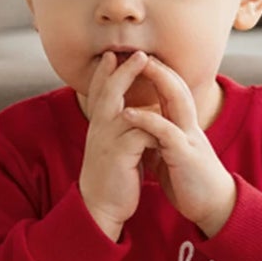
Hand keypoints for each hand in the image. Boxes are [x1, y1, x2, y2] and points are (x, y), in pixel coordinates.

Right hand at [79, 50, 158, 240]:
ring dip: (136, 86)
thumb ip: (120, 131)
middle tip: (137, 53)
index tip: (112, 55)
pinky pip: (140, 131)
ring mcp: (108, 141)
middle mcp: (99, 130)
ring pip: (123, 107)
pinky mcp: (120, 154)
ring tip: (149, 70)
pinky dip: (152, 123)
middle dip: (122, 71)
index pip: (100, 94)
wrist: (101, 207)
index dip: (105, 74)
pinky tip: (162, 119)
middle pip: (108, 92)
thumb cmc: (112, 179)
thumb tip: (133, 117)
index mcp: (98, 127)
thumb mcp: (113, 149)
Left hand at [122, 57, 237, 236]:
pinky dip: (146, 121)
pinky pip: (166, 133)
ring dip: (158, 80)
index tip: (137, 61)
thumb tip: (143, 134)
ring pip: (176, 101)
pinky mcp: (185, 156)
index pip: (172, 92)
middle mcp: (189, 127)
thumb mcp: (173, 156)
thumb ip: (160, 141)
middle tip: (137, 50)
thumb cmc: (191, 183)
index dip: (158, 74)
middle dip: (159, 67)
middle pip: (177, 86)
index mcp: (184, 127)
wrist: (213, 208)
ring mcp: (190, 139)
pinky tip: (128, 114)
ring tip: (137, 65)